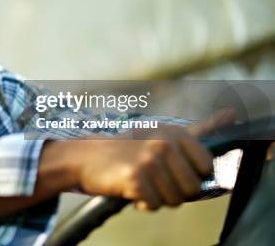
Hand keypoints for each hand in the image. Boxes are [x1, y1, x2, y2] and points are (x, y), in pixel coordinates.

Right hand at [72, 111, 234, 210]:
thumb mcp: (163, 132)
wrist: (86, 157)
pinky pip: (153, 205)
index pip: (207, 167)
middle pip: (192, 188)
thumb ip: (199, 127)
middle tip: (154, 179)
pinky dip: (142, 203)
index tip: (173, 171)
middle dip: (175, 191)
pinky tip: (130, 189)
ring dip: (158, 198)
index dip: (192, 175)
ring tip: (142, 182)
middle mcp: (164, 143)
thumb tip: (233, 113)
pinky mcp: (136, 178)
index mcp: (174, 132)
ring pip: (174, 200)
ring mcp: (149, 160)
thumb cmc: (127, 149)